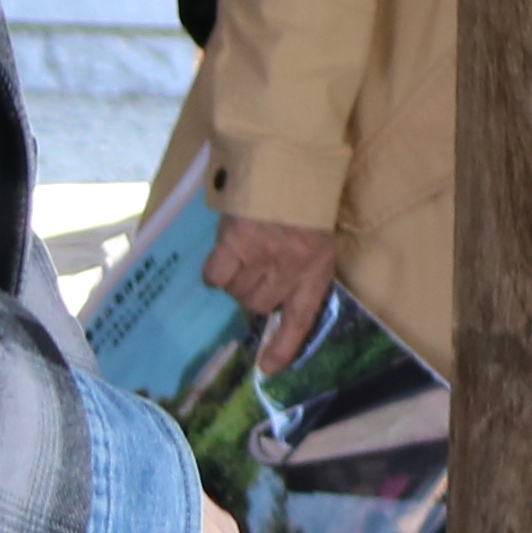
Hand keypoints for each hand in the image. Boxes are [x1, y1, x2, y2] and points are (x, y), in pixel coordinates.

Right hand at [203, 213, 343, 374]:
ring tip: (246, 251)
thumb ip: (299, 272)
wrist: (288, 163)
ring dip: (236, 279)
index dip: (284, 347)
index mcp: (316, 268)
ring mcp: (262, 256)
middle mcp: (290, 267)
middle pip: (259, 305)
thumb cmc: (303, 205)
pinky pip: (216, 276)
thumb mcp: (315, 241)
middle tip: (257, 267)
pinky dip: (215, 272)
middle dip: (254, 292)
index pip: (301, 319)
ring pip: (236, 292)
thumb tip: (270, 308)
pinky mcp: (234, 243)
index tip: (267, 368)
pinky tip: (224, 255)